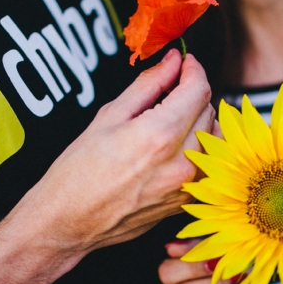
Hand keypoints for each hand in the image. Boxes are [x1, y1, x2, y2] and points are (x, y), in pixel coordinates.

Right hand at [17, 49, 214, 261]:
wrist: (68, 222)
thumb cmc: (78, 172)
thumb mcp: (108, 117)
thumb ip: (147, 85)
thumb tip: (172, 61)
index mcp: (158, 135)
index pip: (198, 89)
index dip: (193, 69)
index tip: (184, 62)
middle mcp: (180, 162)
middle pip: (209, 110)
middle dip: (193, 93)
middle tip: (169, 89)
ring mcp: (186, 186)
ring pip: (214, 138)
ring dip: (200, 120)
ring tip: (172, 118)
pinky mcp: (185, 201)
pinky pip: (208, 164)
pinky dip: (198, 148)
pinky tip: (174, 146)